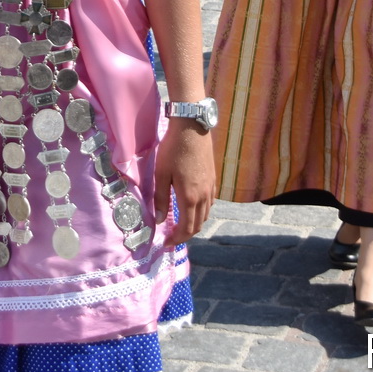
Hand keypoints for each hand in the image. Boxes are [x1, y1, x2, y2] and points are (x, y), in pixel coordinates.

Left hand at [154, 123, 214, 246]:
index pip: (187, 228)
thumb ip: (160, 199)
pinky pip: (210, 203)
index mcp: (189, 197)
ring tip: (181, 224)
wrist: (192, 128)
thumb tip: (159, 221)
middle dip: (186, 234)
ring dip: (195, 224)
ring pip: (206, 215)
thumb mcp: (161, 174)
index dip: (177, 239)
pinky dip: (202, 212)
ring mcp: (210, 187)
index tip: (166, 243)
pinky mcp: (213, 179)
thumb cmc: (173, 150)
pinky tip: (193, 207)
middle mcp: (203, 196)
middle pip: (198, 224)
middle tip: (172, 236)